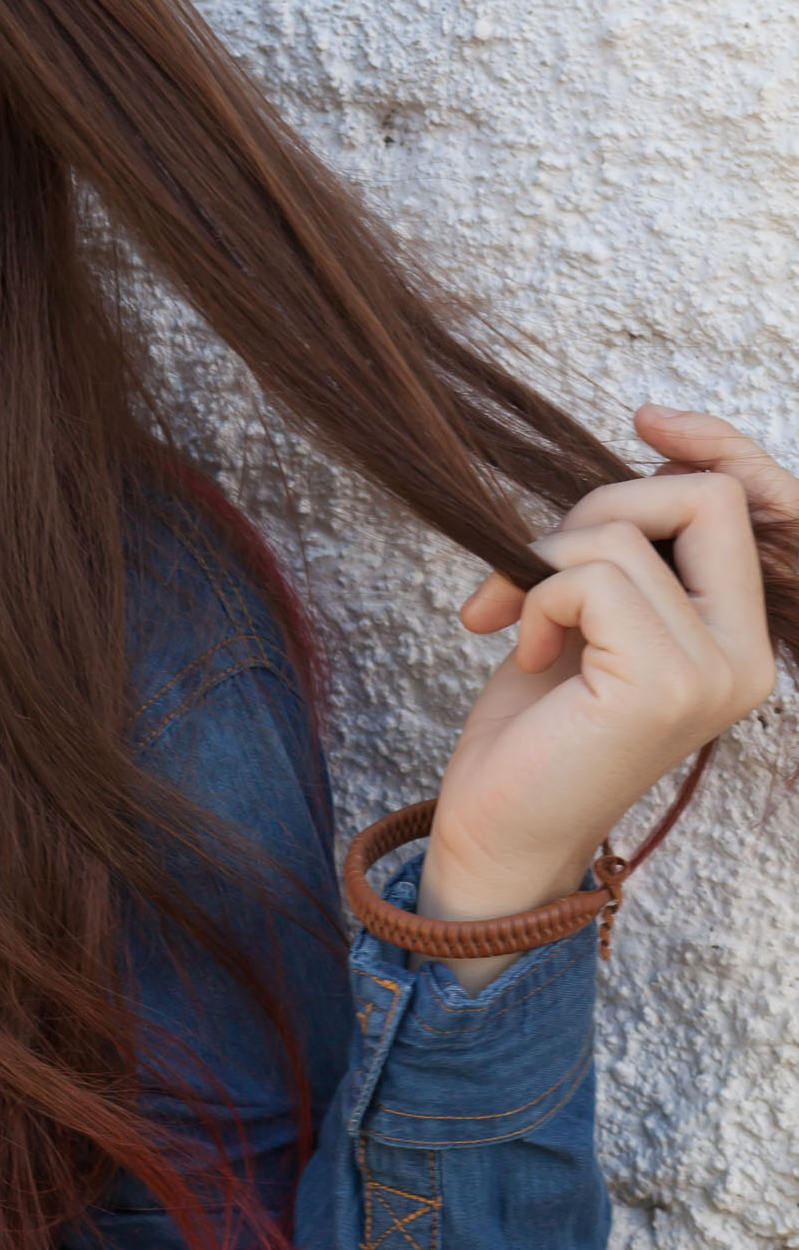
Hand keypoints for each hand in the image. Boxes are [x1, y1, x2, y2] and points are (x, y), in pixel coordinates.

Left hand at [421, 406, 793, 983]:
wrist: (496, 831)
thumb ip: (627, 548)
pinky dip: (535, 597)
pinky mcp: (663, 685)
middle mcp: (746, 657)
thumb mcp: (586, 615)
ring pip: (621, 534)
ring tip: (512, 623)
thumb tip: (649, 446)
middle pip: (703, 496)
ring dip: (539, 563)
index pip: (753, 501)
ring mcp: (713, 673)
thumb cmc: (533, 727)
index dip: (713, 444)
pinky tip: (517, 652)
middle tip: (530, 570)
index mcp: (739, 637)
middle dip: (597, 506)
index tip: (648, 417)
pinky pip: (591, 576)